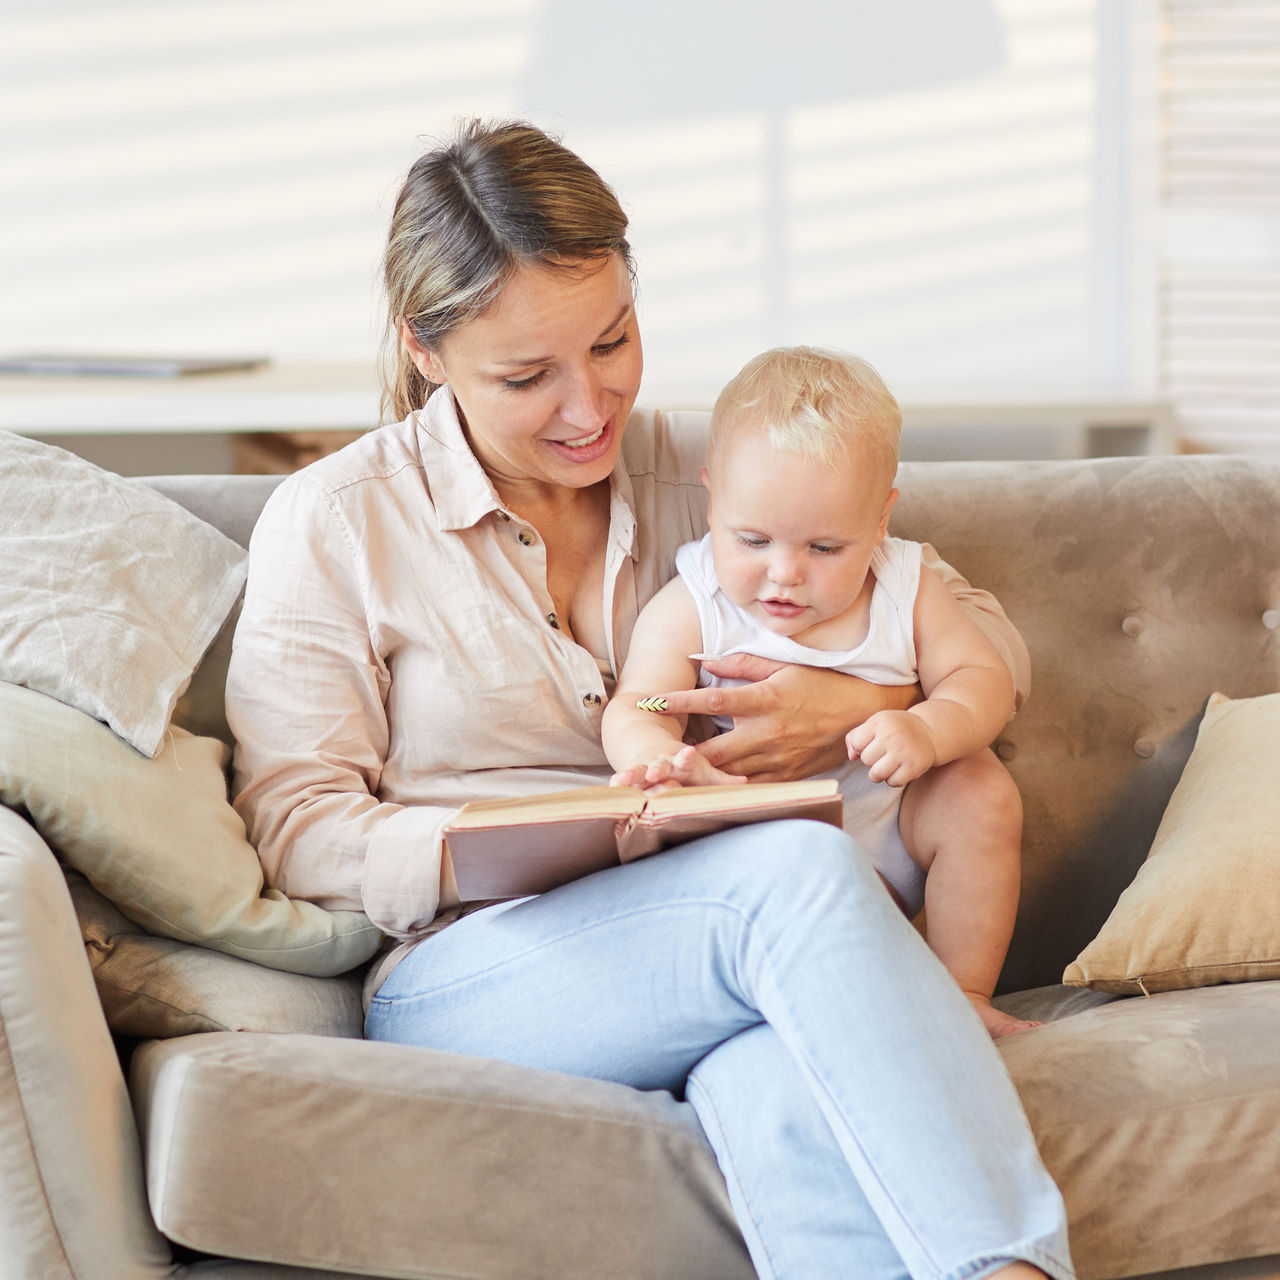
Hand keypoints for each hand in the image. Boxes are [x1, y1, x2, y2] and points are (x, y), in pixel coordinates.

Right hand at [611, 745, 745, 793]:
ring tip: (623, 778)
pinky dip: (618, 783)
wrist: (649, 743)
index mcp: (682, 760)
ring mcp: (644, 768)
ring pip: (639, 770)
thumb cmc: (682, 763)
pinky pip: (625, 779)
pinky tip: (609, 786)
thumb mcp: (702, 770)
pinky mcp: (632, 775)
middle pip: (660, 766)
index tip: (687, 754)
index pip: (686, 759)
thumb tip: (746, 784)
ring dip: (633, 774)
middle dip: (658, 770)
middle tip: (654, 773)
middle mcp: (663, 762)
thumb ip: (720, 780)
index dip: (685, 758)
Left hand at [652, 654, 919, 783]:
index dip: (679, 701)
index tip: (650, 702)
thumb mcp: (784, 666)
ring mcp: (778, 759)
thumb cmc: (822, 684)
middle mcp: (768, 732)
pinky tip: (706, 793)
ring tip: (668, 781)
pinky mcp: (788, 776)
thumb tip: (703, 658)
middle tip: (649, 762)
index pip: (713, 699)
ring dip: (699, 779)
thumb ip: (742, 663)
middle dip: (680, 759)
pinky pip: (752, 789)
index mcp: (765, 699)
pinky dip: (729, 791)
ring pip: (729, 775)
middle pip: (713, 750)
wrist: (865, 714)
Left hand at [846, 710, 936, 786]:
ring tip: (886, 765)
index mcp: (880, 722)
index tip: (871, 744)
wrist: (928, 731)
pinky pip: (893, 783)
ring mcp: (904, 752)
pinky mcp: (914, 766)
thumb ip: (854, 737)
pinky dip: (893, 780)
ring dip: (879, 773)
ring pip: (876, 774)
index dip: (860, 747)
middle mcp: (892, 736)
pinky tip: (898, 769)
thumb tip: (852, 757)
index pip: (856, 743)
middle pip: (866, 760)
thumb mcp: (874, 724)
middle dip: (871, 760)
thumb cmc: (894, 729)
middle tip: (882, 754)